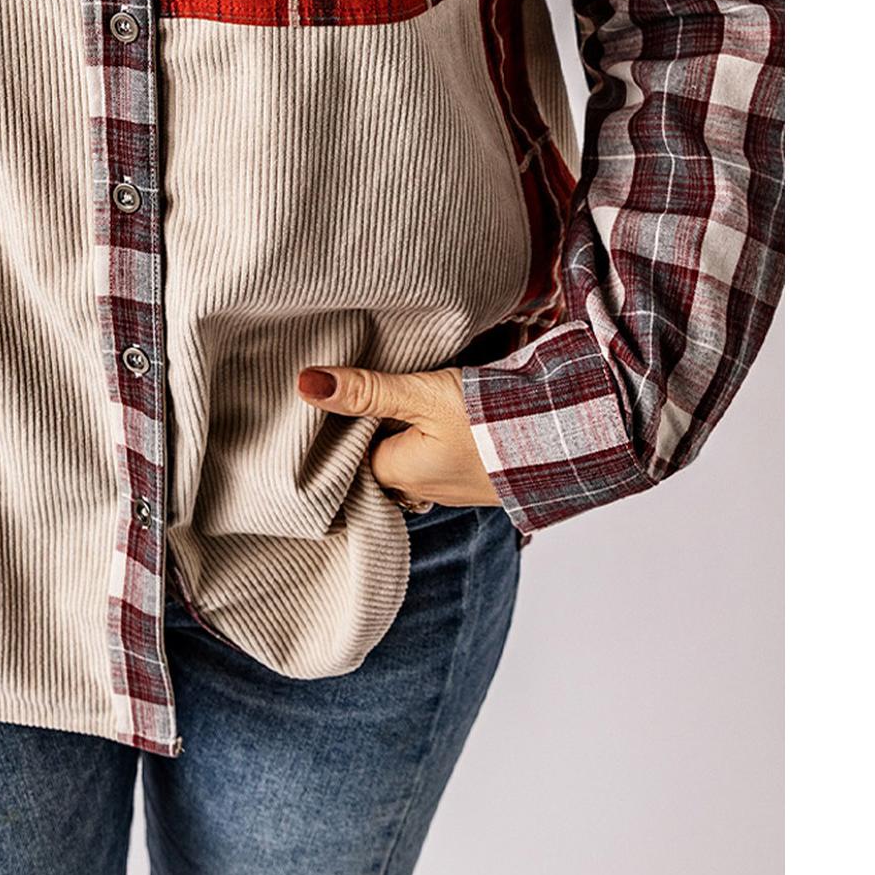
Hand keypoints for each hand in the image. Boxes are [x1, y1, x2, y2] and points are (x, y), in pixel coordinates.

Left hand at [295, 364, 502, 509]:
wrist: (568, 437)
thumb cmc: (490, 419)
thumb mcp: (422, 394)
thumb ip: (367, 389)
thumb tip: (306, 384)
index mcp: (402, 475)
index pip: (352, 456)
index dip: (344, 428)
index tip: (338, 401)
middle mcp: (426, 491)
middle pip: (383, 461)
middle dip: (376, 435)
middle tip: (367, 396)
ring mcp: (459, 489)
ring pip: (417, 461)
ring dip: (411, 436)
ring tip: (405, 401)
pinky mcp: (487, 478)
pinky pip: (448, 461)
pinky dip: (441, 441)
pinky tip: (448, 418)